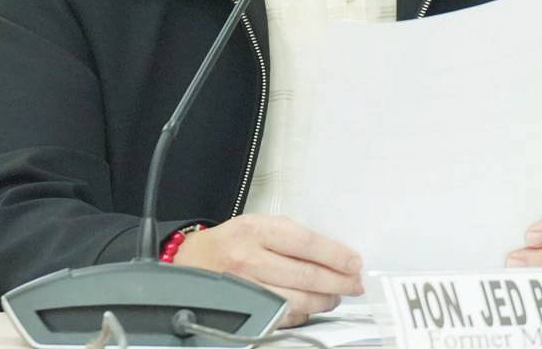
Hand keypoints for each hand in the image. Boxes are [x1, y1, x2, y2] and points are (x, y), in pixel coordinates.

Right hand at [174, 214, 363, 325]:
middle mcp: (249, 259)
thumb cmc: (228, 243)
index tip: (354, 262)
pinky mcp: (243, 311)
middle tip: (354, 284)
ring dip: (324, 300)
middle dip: (338, 281)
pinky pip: (282, 316)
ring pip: (298, 300)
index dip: (335, 255)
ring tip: (335, 296)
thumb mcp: (256, 225)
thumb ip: (289, 237)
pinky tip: (311, 307)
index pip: (306, 243)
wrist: (187, 265)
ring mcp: (245, 288)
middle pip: (306, 275)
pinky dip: (302, 313)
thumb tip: (331, 254)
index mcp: (255, 230)